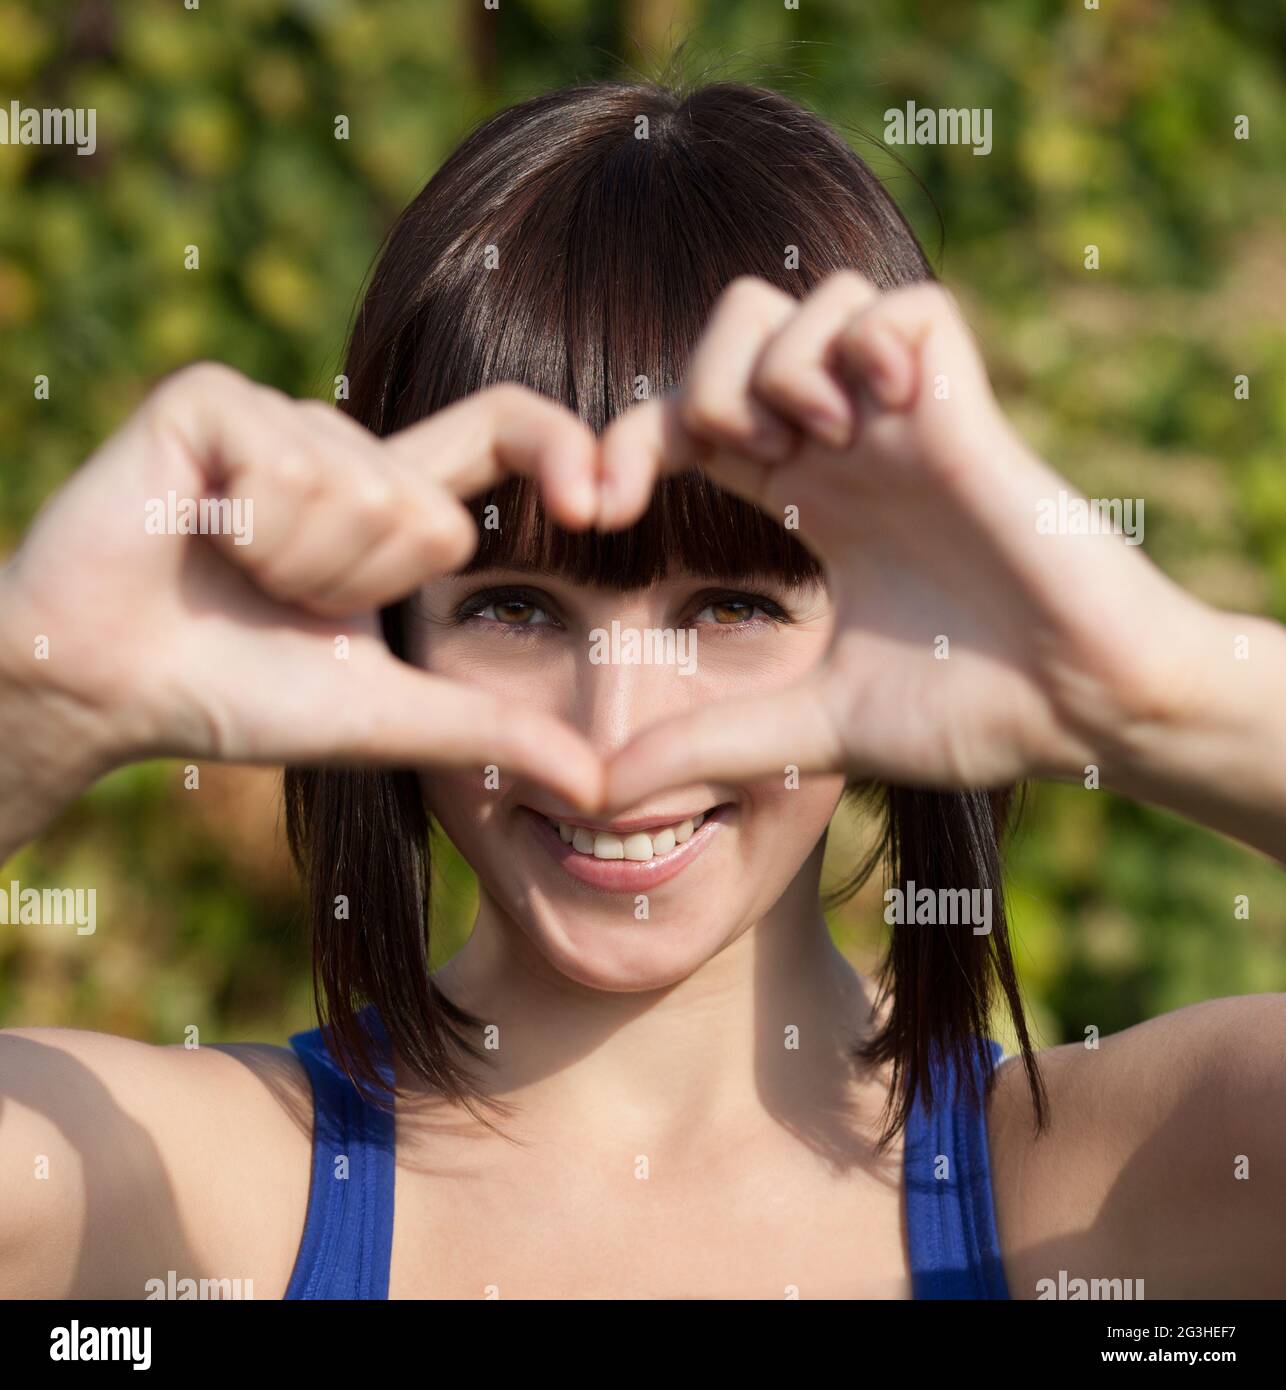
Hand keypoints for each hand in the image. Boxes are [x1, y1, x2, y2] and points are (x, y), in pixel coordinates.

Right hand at [0, 365, 605, 817]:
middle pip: (428, 509)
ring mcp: (277, 415)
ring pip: (358, 487)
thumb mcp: (388, 715)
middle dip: (358, 586)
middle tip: (279, 602)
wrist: (102, 683)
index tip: (601, 505)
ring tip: (232, 572)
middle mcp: (345, 445)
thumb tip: (604, 788)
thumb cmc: (240, 694)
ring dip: (297, 565)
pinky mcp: (209, 400)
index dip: (562, 448)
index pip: (505, 432)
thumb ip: (493, 734)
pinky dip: (244, 532)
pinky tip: (194, 534)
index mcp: (392, 502)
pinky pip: (282, 465)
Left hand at [599, 272, 1220, 806]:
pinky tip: (882, 416)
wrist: (1084, 713)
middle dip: (702, 378)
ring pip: (813, 297)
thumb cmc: (969, 712)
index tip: (595, 511)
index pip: (689, 421)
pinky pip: (900, 305)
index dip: (625, 444)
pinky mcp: (967, 409)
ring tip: (816, 449)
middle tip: (738, 464)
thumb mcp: (809, 726)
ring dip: (781, 366)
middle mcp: (850, 447)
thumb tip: (601, 790)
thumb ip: (707, 741)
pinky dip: (868, 344)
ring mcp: (907, 421)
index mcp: (808, 501)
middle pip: (737, 321)